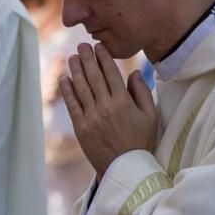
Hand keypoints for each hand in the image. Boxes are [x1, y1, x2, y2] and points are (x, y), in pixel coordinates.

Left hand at [59, 43, 157, 177]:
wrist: (125, 168)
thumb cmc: (141, 141)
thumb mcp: (150, 116)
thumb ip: (142, 92)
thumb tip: (133, 72)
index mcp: (124, 102)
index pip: (111, 74)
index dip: (103, 58)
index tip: (98, 46)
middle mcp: (106, 107)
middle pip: (94, 77)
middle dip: (87, 58)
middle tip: (81, 45)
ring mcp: (92, 117)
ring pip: (81, 88)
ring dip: (75, 70)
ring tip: (72, 57)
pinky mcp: (81, 127)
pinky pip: (72, 105)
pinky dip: (67, 91)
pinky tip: (64, 79)